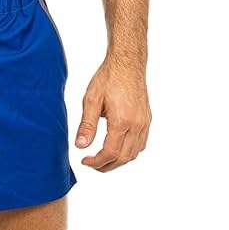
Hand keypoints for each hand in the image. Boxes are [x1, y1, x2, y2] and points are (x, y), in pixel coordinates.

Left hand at [76, 57, 150, 171]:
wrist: (127, 64)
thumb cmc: (109, 78)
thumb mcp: (91, 99)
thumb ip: (87, 125)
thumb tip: (81, 145)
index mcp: (122, 121)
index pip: (110, 152)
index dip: (97, 162)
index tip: (85, 161)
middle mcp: (137, 125)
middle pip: (124, 157)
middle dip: (107, 165)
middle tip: (92, 164)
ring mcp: (144, 123)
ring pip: (134, 153)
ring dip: (119, 160)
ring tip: (103, 159)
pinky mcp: (147, 119)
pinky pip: (141, 143)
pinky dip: (130, 151)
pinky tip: (119, 148)